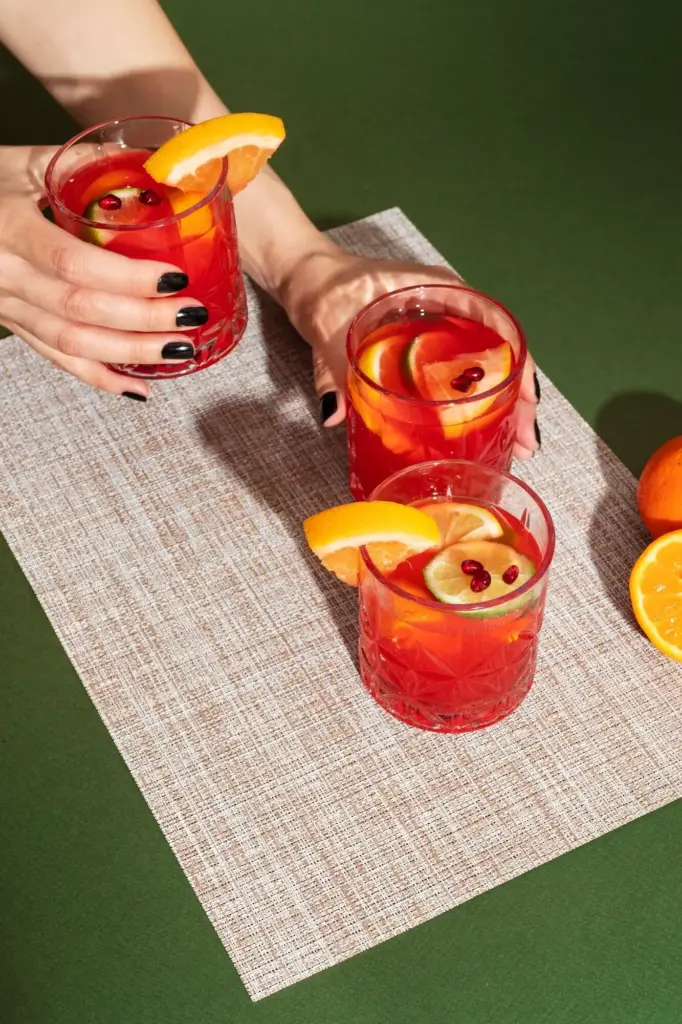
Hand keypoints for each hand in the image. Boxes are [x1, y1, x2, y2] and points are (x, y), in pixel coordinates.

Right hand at [0, 145, 208, 398]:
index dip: (127, 277)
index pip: (72, 263)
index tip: (175, 277)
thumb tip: (152, 163)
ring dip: (131, 354)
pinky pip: (55, 358)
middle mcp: (2, 274)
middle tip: (192, 315)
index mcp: (7, 227)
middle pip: (79, 310)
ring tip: (181, 352)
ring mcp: (4, 306)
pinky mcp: (10, 324)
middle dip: (143, 319)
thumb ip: (80, 163)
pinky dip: (98, 377)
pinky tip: (138, 389)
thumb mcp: (18, 162)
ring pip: (71, 343)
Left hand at [281, 244, 539, 460]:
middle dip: (517, 398)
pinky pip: (456, 376)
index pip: (496, 325)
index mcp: (438, 290)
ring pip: (481, 368)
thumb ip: (331, 367)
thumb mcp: (327, 323)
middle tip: (525, 443)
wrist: (302, 274)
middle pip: (498, 353)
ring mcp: (437, 328)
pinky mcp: (421, 349)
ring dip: (500, 405)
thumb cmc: (322, 285)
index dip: (519, 364)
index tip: (527, 401)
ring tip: (512, 445)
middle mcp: (447, 307)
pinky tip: (476, 433)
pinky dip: (471, 403)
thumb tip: (334, 413)